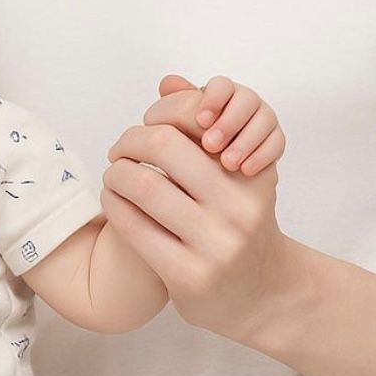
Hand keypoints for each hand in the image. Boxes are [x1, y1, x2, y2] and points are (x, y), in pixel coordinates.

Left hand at [102, 115, 292, 342]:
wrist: (263, 295)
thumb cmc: (239, 226)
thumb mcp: (238, 177)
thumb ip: (204, 130)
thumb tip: (166, 81)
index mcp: (252, 174)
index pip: (195, 118)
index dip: (159, 114)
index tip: (146, 124)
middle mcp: (239, 206)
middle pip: (163, 146)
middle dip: (129, 141)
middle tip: (119, 150)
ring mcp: (214, 243)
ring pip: (144, 186)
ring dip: (115, 174)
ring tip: (113, 175)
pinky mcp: (188, 275)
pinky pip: (134, 227)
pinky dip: (113, 207)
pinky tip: (112, 203)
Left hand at [144, 74, 285, 175]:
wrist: (210, 173)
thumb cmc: (191, 143)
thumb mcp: (179, 126)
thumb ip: (176, 105)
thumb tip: (167, 83)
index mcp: (220, 94)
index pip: (222, 85)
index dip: (213, 100)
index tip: (200, 121)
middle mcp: (244, 102)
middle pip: (247, 100)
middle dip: (229, 122)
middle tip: (210, 145)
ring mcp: (262, 119)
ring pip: (264, 120)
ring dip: (245, 141)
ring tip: (227, 163)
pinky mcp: (274, 140)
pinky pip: (276, 142)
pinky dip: (262, 155)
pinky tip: (245, 170)